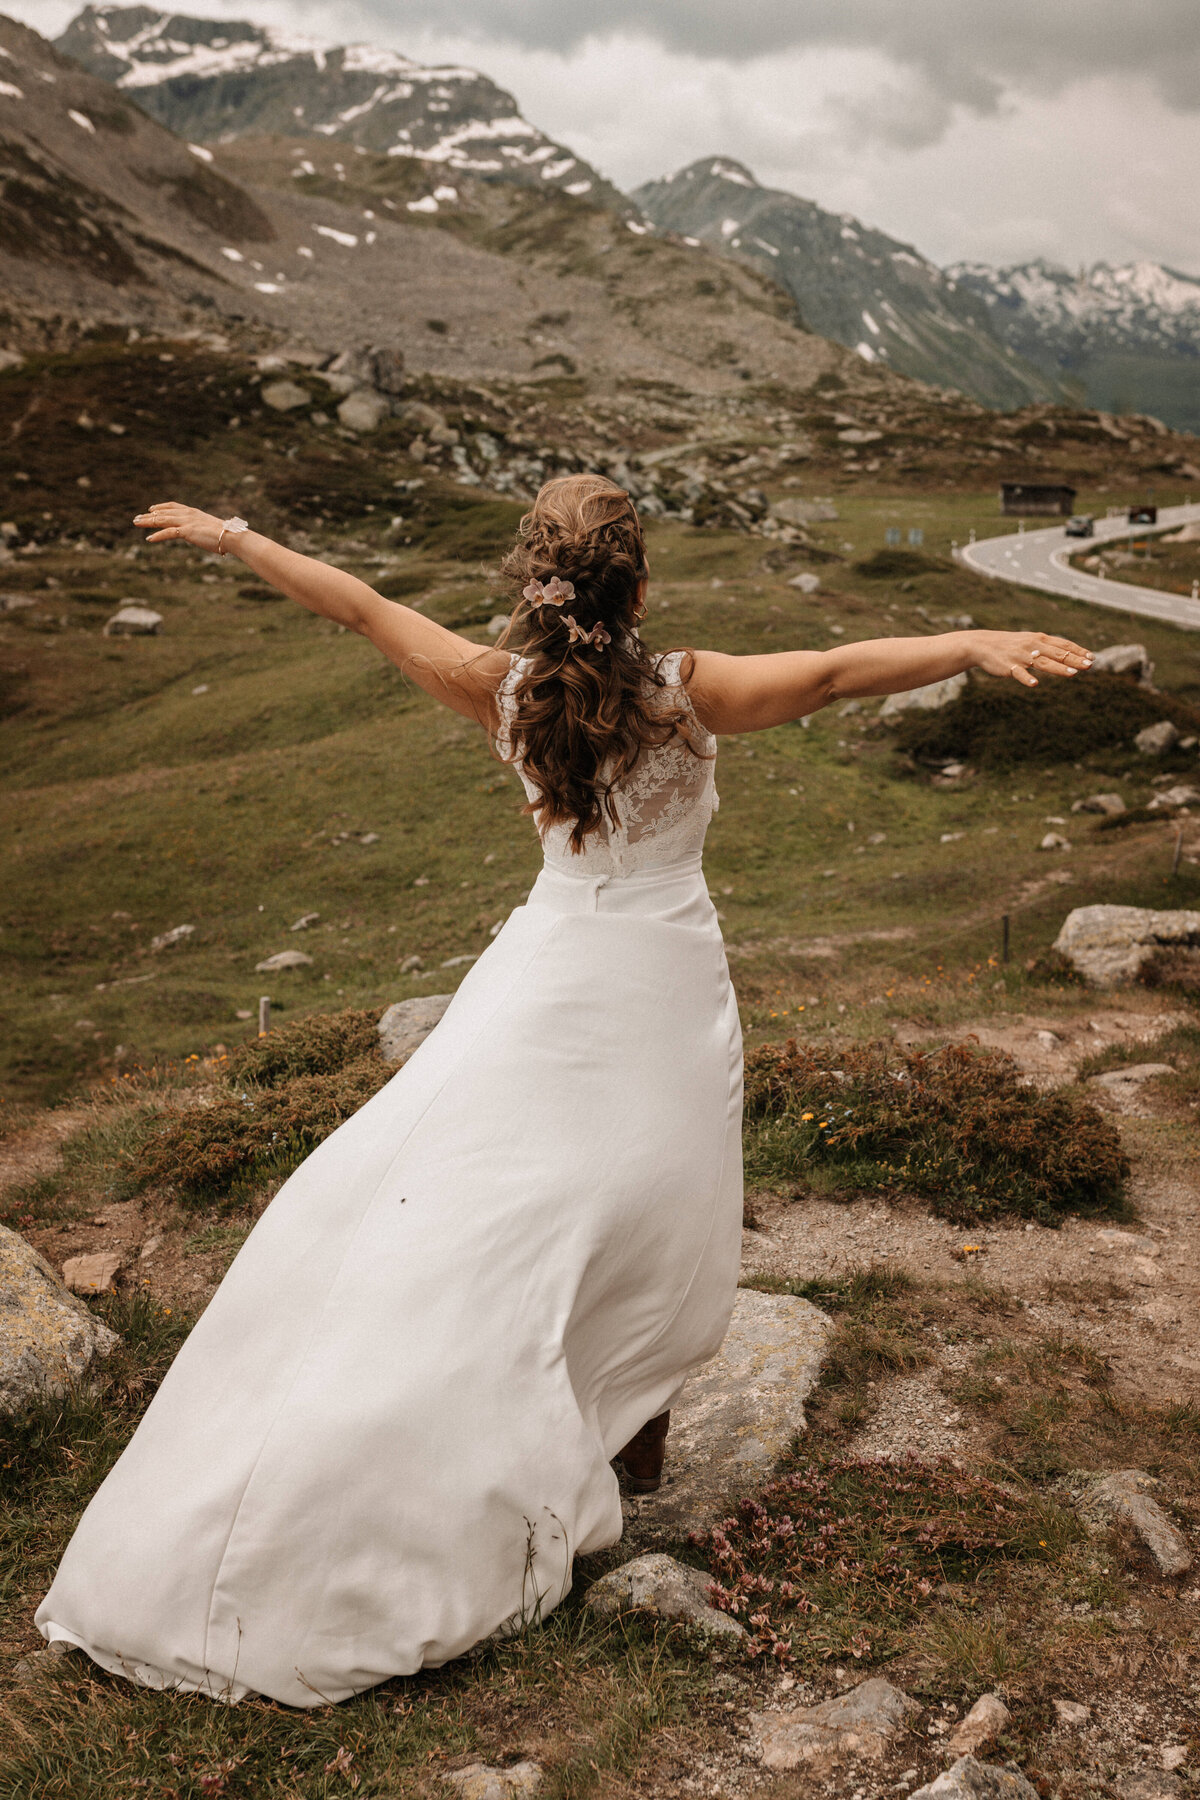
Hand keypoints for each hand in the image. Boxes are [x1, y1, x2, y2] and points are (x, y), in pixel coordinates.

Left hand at [132, 502, 228, 552]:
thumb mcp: (211, 529)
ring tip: (136, 523)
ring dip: (148, 522)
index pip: (173, 506)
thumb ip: (203, 529)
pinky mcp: (187, 531)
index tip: (151, 509)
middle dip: (148, 515)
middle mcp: (188, 514)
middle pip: (163, 513)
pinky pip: (169, 532)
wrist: (231, 536)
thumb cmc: (225, 535)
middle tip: (136, 518)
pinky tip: (149, 539)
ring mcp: (187, 522)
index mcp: (193, 512)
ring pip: (162, 520)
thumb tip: (204, 534)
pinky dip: (158, 535)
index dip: (160, 507)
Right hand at [968, 629, 1092, 687]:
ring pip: (1043, 663)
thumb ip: (1048, 648)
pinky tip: (1035, 684)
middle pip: (1057, 653)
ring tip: (1073, 673)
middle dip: (1074, 659)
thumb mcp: (1030, 641)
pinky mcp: (1009, 667)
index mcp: (1040, 639)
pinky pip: (1020, 674)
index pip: (1063, 644)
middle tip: (1090, 665)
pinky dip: (1027, 678)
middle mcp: (1033, 646)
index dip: (1078, 650)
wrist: (983, 645)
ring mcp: (1021, 657)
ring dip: (1058, 668)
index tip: (1092, 657)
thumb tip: (1068, 655)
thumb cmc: (1011, 645)